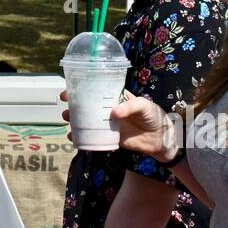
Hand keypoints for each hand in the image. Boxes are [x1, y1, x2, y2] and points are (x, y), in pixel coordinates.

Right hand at [59, 90, 177, 159]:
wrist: (161, 138)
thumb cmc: (153, 115)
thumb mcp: (143, 105)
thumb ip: (129, 107)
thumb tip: (113, 113)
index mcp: (114, 97)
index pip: (95, 90)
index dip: (81, 89)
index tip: (69, 91)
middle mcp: (108, 109)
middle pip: (86, 106)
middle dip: (73, 106)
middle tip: (65, 108)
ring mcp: (108, 124)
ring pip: (87, 121)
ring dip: (74, 121)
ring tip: (67, 121)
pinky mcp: (110, 137)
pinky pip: (93, 137)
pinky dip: (81, 138)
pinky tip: (73, 138)